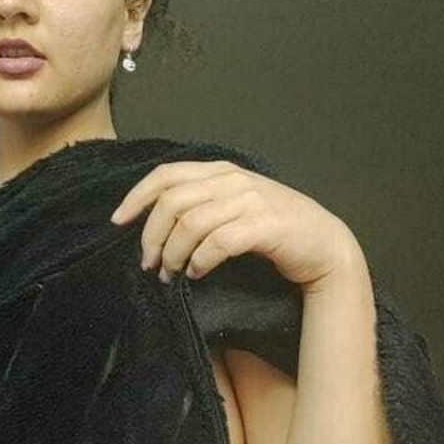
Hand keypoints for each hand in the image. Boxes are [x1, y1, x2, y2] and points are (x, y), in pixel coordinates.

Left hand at [109, 159, 359, 291]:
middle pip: (172, 201)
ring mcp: (251, 200)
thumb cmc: (274, 230)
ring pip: (191, 222)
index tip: (117, 221)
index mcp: (221, 171)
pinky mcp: (266, 226)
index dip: (136, 196)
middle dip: (151, 235)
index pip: (166, 175)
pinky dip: (201, 260)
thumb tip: (153, 224)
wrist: (326, 246)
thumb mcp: (233, 207)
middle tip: (148, 263)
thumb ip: (200, 205)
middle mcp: (233, 180)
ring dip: (173, 252)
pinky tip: (197, 273)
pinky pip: (219, 242)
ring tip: (171, 273)